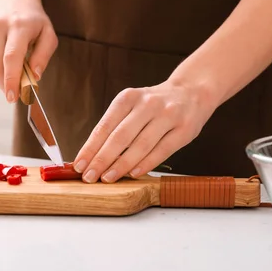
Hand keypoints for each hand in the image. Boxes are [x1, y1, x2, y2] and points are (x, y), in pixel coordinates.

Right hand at [0, 0, 57, 101]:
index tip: (13, 97)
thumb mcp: (47, 34)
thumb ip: (43, 56)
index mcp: (20, 26)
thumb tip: (35, 76)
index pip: (12, 57)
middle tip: (13, 93)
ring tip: (11, 68)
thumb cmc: (33, 21)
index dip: (12, 79)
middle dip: (5, 84)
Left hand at [72, 80, 216, 182]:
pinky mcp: (184, 129)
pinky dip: (146, 163)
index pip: (105, 126)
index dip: (90, 148)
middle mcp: (148, 104)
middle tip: (89, 177)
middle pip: (120, 136)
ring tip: (108, 178)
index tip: (79, 165)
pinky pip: (162, 150)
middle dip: (102, 159)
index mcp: (129, 97)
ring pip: (141, 145)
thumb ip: (116, 127)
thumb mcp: (133, 106)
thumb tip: (92, 157)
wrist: (192, 92)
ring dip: (122, 165)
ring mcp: (168, 116)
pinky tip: (133, 174)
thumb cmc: (155, 105)